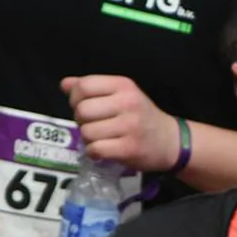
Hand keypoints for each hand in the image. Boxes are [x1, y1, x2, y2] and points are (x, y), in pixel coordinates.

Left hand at [63, 75, 182, 171]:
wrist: (171, 141)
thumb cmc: (142, 116)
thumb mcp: (121, 95)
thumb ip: (93, 88)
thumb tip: (65, 84)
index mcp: (123, 86)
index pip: (83, 86)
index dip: (76, 98)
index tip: (87, 107)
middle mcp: (128, 103)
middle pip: (82, 110)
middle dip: (82, 120)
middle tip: (95, 124)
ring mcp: (130, 126)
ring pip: (87, 132)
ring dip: (89, 138)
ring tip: (102, 138)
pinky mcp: (129, 148)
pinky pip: (96, 149)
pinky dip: (95, 152)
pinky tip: (104, 150)